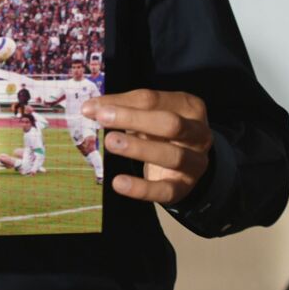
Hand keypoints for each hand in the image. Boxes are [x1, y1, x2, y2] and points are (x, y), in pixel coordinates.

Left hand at [82, 89, 211, 204]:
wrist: (187, 162)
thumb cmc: (161, 131)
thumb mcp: (147, 115)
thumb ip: (121, 109)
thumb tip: (89, 108)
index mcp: (189, 107)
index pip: (153, 100)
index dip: (121, 102)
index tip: (92, 107)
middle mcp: (199, 134)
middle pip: (169, 124)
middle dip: (133, 119)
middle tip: (102, 119)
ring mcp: (195, 162)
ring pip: (171, 155)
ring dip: (138, 148)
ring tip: (110, 142)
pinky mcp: (185, 187)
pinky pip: (165, 190)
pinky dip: (141, 188)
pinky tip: (119, 183)